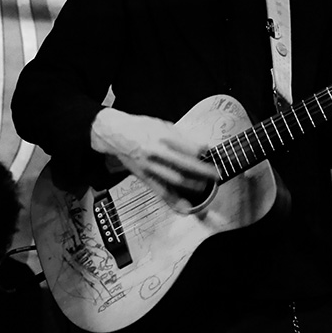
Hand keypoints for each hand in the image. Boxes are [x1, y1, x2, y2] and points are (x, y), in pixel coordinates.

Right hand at [91, 108, 218, 210]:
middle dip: (202, 171)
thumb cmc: (140, 127)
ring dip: (192, 185)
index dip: (202, 151)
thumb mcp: (161, 124)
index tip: (212, 154)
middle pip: (184, 164)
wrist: (115, 134)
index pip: (187, 146)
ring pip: (174, 179)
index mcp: (162, 136)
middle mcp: (156, 152)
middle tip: (216, 174)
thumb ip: (182, 136)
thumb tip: (202, 146)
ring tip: (205, 186)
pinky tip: (185, 208)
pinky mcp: (144, 177)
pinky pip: (160, 192)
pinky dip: (173, 201)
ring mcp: (149, 166)